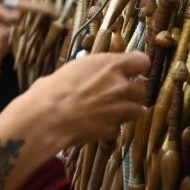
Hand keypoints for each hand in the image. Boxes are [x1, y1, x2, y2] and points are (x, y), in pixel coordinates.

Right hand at [16, 51, 150, 149]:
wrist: (47, 117)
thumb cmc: (53, 87)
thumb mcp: (75, 68)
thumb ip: (93, 70)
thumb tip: (94, 72)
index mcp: (110, 65)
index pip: (142, 61)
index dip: (137, 66)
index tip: (131, 71)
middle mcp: (120, 86)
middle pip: (141, 90)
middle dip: (131, 93)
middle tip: (115, 95)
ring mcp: (118, 110)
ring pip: (136, 110)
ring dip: (125, 111)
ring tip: (108, 112)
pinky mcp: (112, 129)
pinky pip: (118, 128)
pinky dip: (110, 128)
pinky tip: (95, 126)